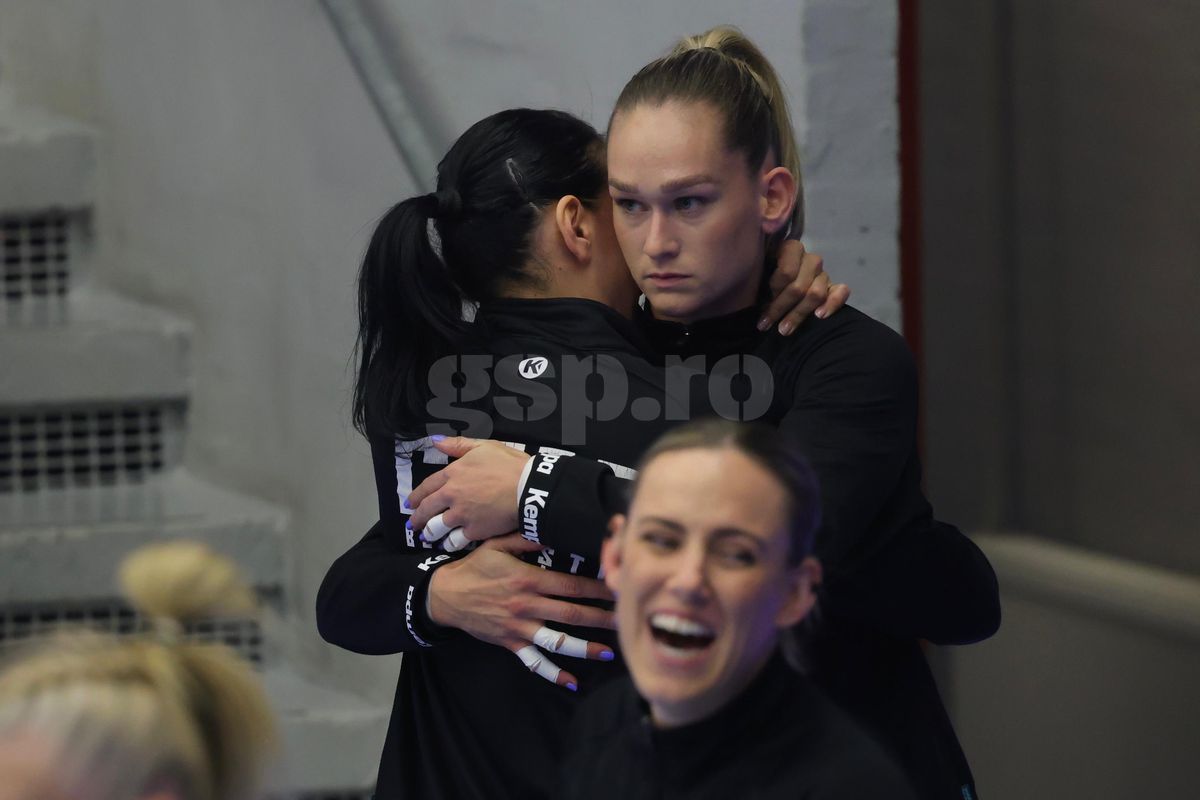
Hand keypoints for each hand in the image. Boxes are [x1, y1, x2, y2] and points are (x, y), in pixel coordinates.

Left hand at [407, 437, 529, 550]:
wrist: (528, 488)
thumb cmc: (510, 465)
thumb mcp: (485, 446)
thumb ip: (459, 445)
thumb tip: (436, 441)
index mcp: (453, 473)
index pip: (427, 486)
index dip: (417, 496)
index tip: (411, 503)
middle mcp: (451, 495)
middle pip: (427, 509)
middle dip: (417, 518)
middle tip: (413, 524)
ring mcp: (460, 515)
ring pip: (436, 527)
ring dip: (429, 533)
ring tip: (427, 537)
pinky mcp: (473, 531)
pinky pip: (455, 540)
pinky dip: (449, 543)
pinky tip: (447, 545)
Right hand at [427, 535, 615, 689]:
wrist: (446, 594)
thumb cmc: (475, 566)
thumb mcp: (498, 544)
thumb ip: (527, 540)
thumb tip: (553, 532)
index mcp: (528, 579)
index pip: (571, 585)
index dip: (596, 587)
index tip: (616, 588)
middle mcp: (527, 605)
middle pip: (571, 614)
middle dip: (600, 618)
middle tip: (624, 620)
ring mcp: (519, 627)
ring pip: (557, 641)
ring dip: (584, 648)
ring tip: (607, 653)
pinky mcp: (510, 643)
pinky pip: (534, 662)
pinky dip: (552, 674)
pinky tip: (571, 682)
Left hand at [758, 240, 850, 334]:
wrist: (774, 289)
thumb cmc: (763, 280)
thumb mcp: (756, 275)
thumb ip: (756, 275)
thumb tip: (752, 288)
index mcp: (791, 248)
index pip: (787, 271)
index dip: (775, 289)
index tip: (761, 303)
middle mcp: (810, 259)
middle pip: (800, 287)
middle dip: (780, 308)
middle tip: (765, 325)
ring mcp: (824, 274)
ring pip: (816, 294)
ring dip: (798, 314)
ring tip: (784, 330)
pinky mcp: (834, 287)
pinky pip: (841, 292)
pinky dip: (832, 304)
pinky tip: (820, 316)